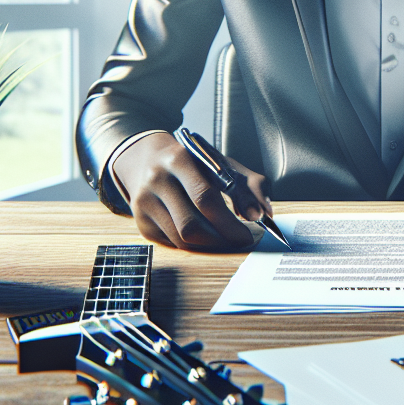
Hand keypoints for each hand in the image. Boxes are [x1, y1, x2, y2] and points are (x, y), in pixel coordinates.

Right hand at [114, 132, 271, 250]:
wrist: (147, 159)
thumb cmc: (194, 163)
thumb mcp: (223, 164)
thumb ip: (250, 184)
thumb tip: (263, 214)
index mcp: (179, 160)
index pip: (204, 197)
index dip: (229, 222)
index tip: (248, 234)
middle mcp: (157, 181)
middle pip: (190, 225)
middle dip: (221, 238)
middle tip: (240, 241)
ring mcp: (144, 204)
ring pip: (181, 239)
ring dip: (209, 245)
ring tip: (226, 239)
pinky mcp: (141, 223)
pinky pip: (172, 244)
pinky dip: (193, 245)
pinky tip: (206, 237)